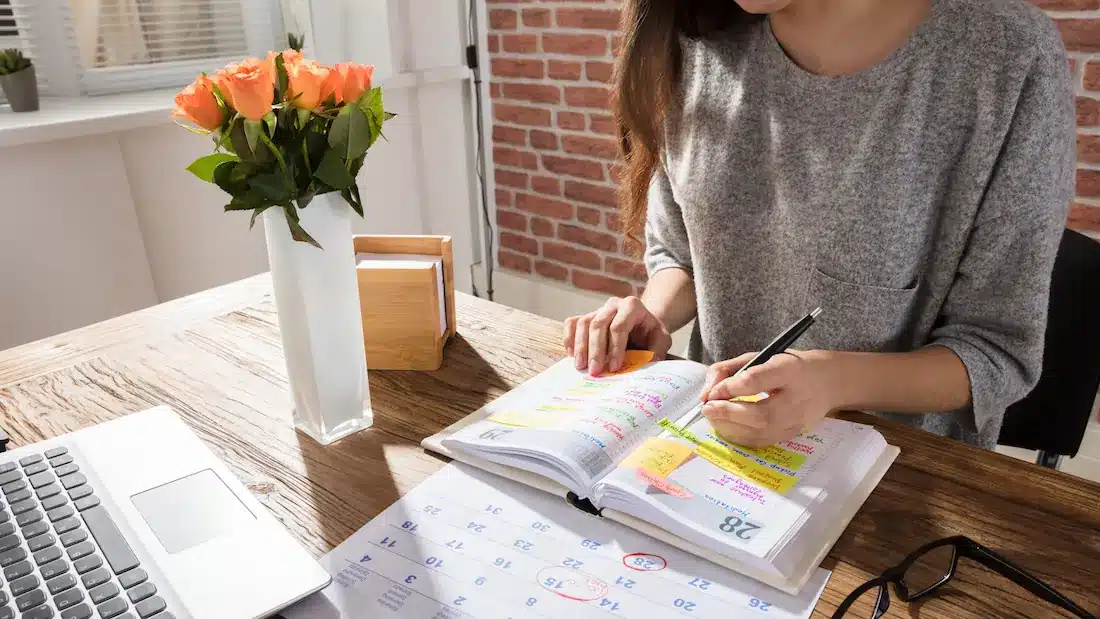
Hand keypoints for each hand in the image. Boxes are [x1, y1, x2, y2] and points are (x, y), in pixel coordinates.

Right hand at [563, 296, 672, 375]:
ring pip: (583, 323)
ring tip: (581, 367)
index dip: (615, 348)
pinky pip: (572, 323)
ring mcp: (597, 309)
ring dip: (580, 347)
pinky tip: (572, 355)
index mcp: (632, 306)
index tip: (614, 367)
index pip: (619, 326)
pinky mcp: (586, 317)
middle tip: (594, 371)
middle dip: (595, 350)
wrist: (642, 324)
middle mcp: (613, 305)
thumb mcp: (661, 339)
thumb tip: (648, 364)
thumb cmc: (650, 333)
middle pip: (598, 324)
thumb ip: (657, 350)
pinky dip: (569, 338)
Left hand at [700, 350, 839, 446]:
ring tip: (713, 417)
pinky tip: (728, 427)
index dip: (731, 387)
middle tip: (707, 409)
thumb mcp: (761, 356)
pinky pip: (763, 441)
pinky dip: (740, 436)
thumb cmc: (790, 366)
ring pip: (760, 432)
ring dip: (730, 427)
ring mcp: (798, 420)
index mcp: (790, 370)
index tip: (713, 391)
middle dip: (727, 413)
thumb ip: (729, 369)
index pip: (757, 380)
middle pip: (760, 414)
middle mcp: (798, 398)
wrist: (829, 382)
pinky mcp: (794, 434)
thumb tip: (706, 392)